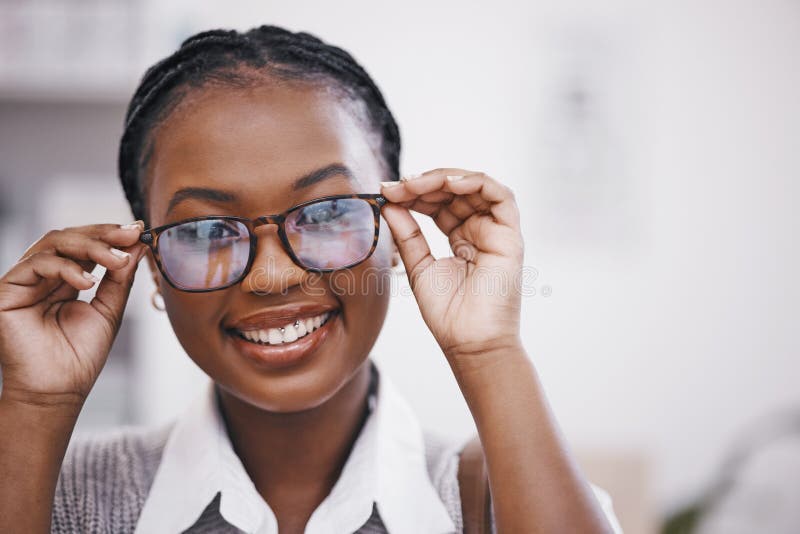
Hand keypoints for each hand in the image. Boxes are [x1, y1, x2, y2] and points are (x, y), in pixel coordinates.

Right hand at [0, 222, 146, 408]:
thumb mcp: (109, 309)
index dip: (111, 235)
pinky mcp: (6, 291)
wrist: (59, 390)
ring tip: (117, 260)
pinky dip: (66, 268)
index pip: (85, 246)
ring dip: (91, 246)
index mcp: (64, 280)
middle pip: (69, 238)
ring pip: (54, 243)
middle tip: (131, 235)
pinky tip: (88, 282)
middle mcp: (42, 277)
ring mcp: (23, 282)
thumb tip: (139, 246)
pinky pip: (37, 264)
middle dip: (103, 234)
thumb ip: (121, 278)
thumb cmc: (81, 356)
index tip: (139, 230)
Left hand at [380, 168, 523, 368]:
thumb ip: (407, 234)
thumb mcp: (418, 266)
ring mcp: (497, 231)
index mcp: (462, 239)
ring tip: (415, 183)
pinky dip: (474, 182)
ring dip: (444, 178)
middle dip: (423, 184)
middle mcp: (481, 231)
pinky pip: (500, 195)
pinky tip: (448, 183)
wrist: (470, 342)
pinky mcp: (511, 235)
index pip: (438, 204)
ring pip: (476, 187)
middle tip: (395, 186)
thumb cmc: (448, 313)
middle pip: (455, 192)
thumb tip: (388, 203)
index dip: (413, 194)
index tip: (386, 192)